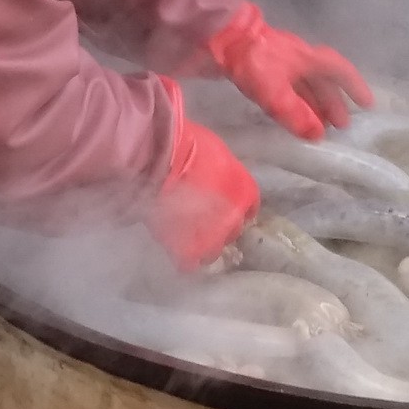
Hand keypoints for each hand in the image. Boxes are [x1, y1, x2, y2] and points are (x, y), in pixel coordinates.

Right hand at [148, 108, 258, 270]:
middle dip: (220, 226)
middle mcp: (235, 218)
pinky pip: (188, 262)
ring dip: (203, 245)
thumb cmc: (186, 146)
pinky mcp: (188, 251)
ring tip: (186, 236)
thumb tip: (218, 179)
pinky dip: (182, 257)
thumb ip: (224, 173)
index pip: (250, 208)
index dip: (236, 208)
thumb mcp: (217, 152)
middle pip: (233, 230)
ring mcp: (213, 237)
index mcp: (246, 191)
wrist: (158, 160)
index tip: (224, 206)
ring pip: (213, 250)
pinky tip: (174, 248)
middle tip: (201, 218)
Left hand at [205, 4, 373, 140]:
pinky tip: (295, 115)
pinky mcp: (265, 67)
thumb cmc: (253, 62)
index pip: (340, 71)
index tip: (367, 104)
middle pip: (323, 81)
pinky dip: (297, 102)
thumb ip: (296, 114)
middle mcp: (300, 58)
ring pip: (306, 85)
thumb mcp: (275, 92)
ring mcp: (282, 61)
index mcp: (309, 59)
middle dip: (333, 103)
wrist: (220, 38)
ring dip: (315, 105)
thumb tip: (317, 135)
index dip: (355, 87)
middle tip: (341, 126)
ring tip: (321, 126)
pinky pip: (290, 87)